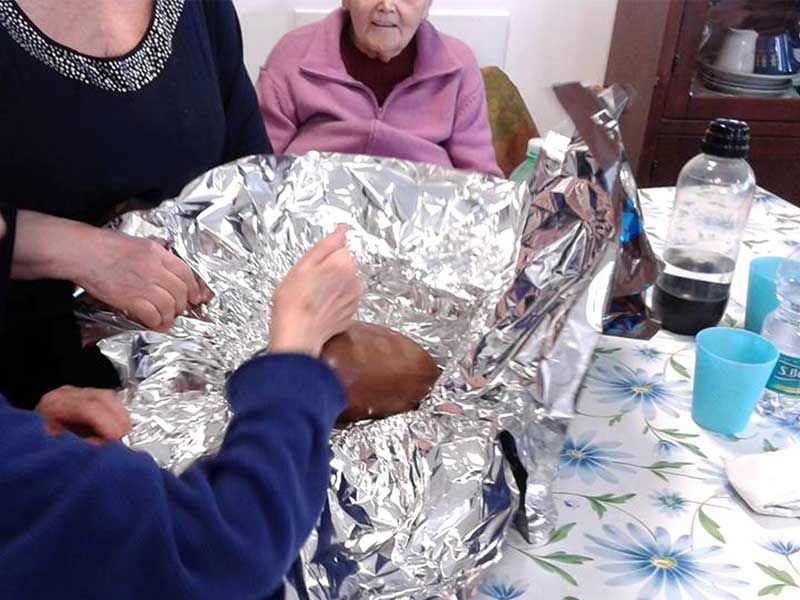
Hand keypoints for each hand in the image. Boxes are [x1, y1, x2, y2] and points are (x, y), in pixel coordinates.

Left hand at [36, 386, 131, 444]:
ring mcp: (76, 394)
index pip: (89, 407)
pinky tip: (115, 431)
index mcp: (53, 406)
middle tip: (126, 440)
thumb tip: (108, 446)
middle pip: (104, 398)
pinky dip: (116, 416)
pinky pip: (108, 402)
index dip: (108, 424)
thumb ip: (82, 448)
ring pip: (109, 398)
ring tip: (122, 437)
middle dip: (119, 419)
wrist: (27, 449)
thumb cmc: (39, 452)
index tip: (118, 442)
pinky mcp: (84, 399)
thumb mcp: (56, 453)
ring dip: (120, 417)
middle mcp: (66, 394)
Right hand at [77, 229, 209, 331]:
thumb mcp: (138, 242)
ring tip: (167, 318)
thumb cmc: (105, 246)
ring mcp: (142, 284)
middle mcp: (154, 268)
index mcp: (157, 252)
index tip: (195, 296)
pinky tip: (156, 324)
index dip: (193, 288)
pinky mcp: (129, 298)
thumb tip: (169, 266)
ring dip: (170, 315)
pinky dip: (157, 322)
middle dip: (182, 304)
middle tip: (178, 309)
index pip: (185, 272)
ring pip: (168, 305)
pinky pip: (151, 314)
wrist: (82, 253)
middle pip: (180, 291)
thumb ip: (156, 254)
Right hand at [269, 226, 363, 356]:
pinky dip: (334, 301)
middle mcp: (355, 281)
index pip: (338, 248)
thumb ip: (327, 244)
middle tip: (308, 284)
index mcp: (345, 264)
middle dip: (328, 271)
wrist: (297, 336)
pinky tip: (319, 308)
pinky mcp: (351, 314)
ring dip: (332, 287)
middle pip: (342, 265)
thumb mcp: (304, 264)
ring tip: (313, 297)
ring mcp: (355, 299)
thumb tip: (343, 230)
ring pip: (343, 283)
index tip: (309, 269)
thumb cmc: (294, 301)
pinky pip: (343, 300)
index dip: (321, 258)